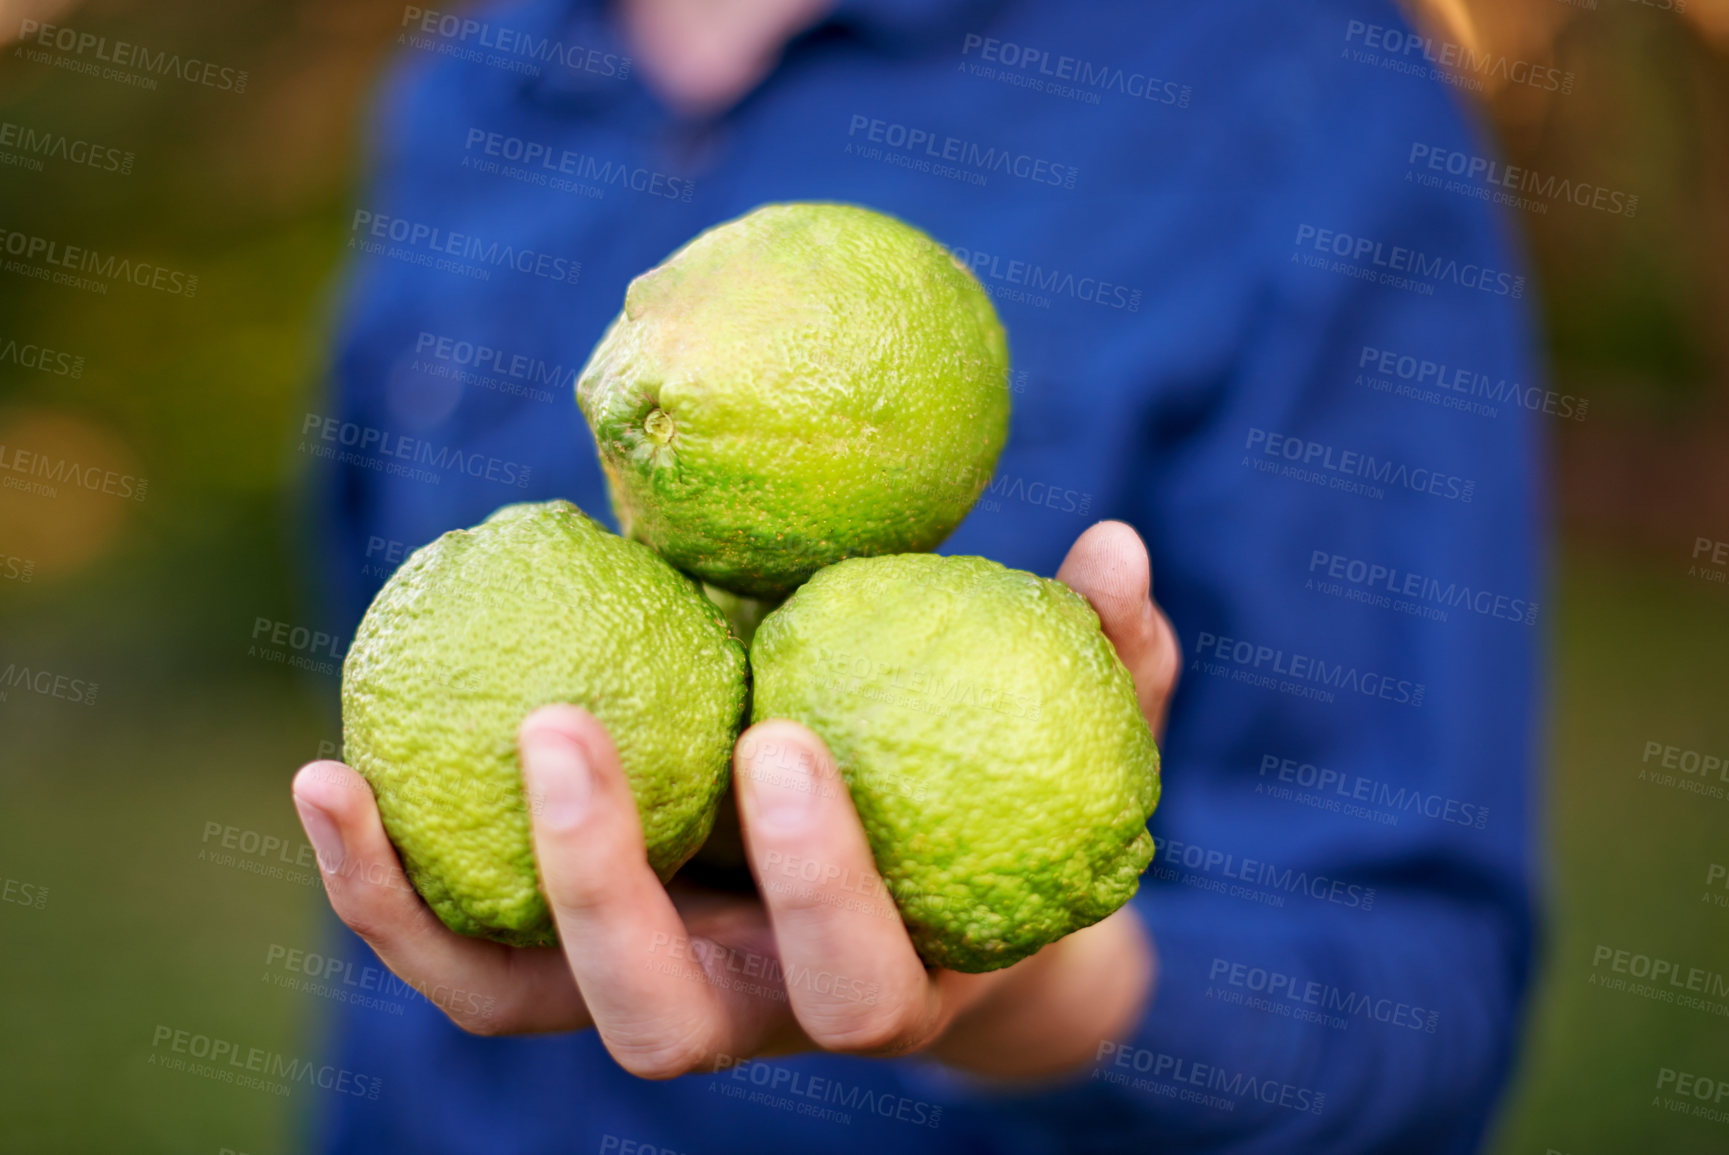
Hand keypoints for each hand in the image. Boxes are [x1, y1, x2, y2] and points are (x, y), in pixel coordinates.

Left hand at [290, 520, 1179, 1078]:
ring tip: (344, 776)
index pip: (859, 976)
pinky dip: (385, 885)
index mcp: (887, 976)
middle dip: (605, 885)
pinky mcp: (564, 962)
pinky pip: (461, 953)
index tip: (784, 737)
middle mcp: (756, 1014)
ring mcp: (650, 992)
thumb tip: (1120, 547)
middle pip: (662, 1021)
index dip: (819, 882)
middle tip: (559, 720)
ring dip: (423, 914)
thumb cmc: (992, 797)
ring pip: (524, 1008)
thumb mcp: (1067, 733)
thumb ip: (1103, 658)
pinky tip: (327, 771)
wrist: (922, 897)